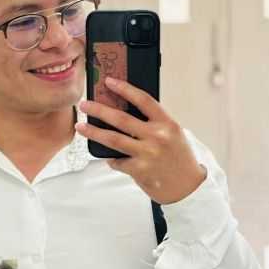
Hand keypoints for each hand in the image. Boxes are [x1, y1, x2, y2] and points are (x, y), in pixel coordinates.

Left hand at [75, 77, 206, 203]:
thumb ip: (153, 123)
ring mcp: (148, 153)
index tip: (109, 81)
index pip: (143, 100)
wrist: (188, 187)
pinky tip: (108, 157)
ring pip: (113, 139)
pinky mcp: (140, 170)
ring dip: (93, 132)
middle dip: (99, 109)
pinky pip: (117, 161)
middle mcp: (157, 136)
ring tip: (81, 127)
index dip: (125, 88)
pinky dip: (111, 159)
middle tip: (84, 104)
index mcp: (167, 123)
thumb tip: (123, 110)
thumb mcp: (173, 134)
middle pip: (121, 119)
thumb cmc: (178, 158)